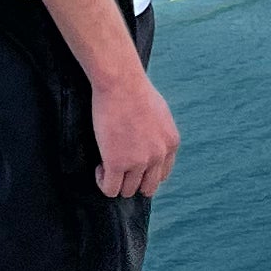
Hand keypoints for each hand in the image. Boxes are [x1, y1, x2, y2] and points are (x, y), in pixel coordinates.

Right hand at [90, 62, 180, 201]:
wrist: (120, 81)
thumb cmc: (135, 89)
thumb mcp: (160, 112)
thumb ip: (159, 134)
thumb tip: (151, 145)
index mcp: (171, 143)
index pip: (161, 174)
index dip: (145, 173)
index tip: (132, 164)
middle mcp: (158, 155)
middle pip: (147, 187)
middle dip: (133, 181)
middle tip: (119, 168)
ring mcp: (138, 161)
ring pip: (127, 190)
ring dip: (116, 181)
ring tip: (106, 165)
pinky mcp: (117, 163)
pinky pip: (110, 189)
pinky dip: (103, 182)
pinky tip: (99, 168)